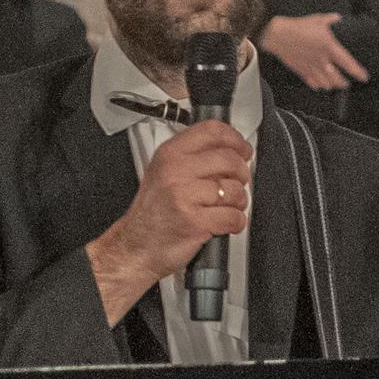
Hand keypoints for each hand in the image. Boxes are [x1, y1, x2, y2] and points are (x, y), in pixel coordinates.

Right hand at [85, 120, 251, 323]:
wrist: (136, 247)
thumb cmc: (152, 214)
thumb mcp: (163, 173)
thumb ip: (192, 157)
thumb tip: (229, 151)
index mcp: (169, 154)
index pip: (212, 131)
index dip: (235, 140)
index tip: (242, 150)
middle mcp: (175, 171)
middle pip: (229, 159)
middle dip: (241, 174)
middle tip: (237, 183)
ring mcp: (184, 196)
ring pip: (235, 190)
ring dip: (238, 202)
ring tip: (226, 207)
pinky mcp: (195, 221)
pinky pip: (233, 216)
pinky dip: (235, 222)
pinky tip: (224, 222)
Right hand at [261, 14, 367, 92]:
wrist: (278, 35)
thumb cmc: (298, 26)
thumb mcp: (317, 19)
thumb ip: (330, 20)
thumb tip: (338, 18)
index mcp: (329, 47)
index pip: (348, 63)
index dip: (358, 72)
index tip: (364, 77)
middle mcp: (322, 60)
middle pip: (337, 79)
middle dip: (344, 83)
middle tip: (347, 83)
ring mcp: (311, 67)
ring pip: (326, 83)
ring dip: (332, 86)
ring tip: (335, 85)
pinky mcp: (301, 71)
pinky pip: (312, 82)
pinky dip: (317, 85)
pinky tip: (320, 85)